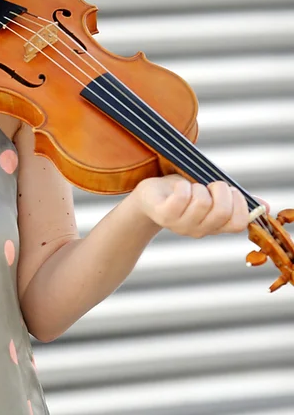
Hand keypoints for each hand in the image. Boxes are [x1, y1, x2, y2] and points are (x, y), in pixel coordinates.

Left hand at [132, 174, 269, 237]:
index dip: (240, 204)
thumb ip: (235, 202)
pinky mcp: (164, 214)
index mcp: (214, 226)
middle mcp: (200, 229)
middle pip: (222, 212)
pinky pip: (181, 197)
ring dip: (198, 186)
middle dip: (220, 190)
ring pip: (202, 202)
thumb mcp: (211, 196)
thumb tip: (265, 207)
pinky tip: (178, 187)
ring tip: (190, 186)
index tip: (231, 190)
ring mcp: (181, 224)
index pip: (239, 224)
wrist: (149, 198)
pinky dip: (183, 186)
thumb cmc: (182, 194)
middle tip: (210, 185)